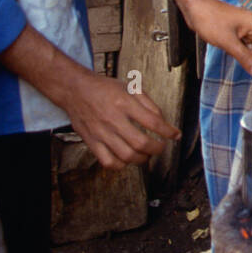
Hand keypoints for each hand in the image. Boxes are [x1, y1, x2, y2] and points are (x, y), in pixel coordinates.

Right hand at [60, 71, 180, 169]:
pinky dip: (121, 165)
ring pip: (126, 156)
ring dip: (142, 159)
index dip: (168, 131)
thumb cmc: (104, 88)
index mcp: (124, 103)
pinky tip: (127, 159)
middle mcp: (113, 119)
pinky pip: (108, 162)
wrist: (75, 90)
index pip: (152, 121)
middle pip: (140, 143)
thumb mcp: (130, 87)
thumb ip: (148, 103)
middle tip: (161, 147)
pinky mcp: (92, 142)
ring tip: (147, 154)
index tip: (175, 135)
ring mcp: (101, 133)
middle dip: (157, 148)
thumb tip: (162, 121)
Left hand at [177, 0, 251, 76]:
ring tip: (229, 47)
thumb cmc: (209, 19)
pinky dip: (239, 51)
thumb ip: (245, 58)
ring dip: (245, 54)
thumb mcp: (228, 41)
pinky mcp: (238, 34)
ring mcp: (246, 30)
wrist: (195, 7)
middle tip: (237, 54)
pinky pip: (245, 48)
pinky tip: (227, 46)